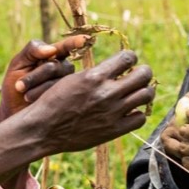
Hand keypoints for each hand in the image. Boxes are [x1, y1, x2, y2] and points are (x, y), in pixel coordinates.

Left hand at [0, 35, 89, 120]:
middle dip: (35, 76)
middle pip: (55, 66)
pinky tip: (33, 102)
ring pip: (57, 82)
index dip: (74, 43)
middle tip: (18, 86)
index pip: (65, 47)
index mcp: (53, 55)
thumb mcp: (18, 63)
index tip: (83, 40)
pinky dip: (43, 97)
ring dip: (38, 88)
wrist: (13, 111)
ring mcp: (67, 84)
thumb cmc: (14, 85)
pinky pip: (58, 95)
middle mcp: (64, 68)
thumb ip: (32, 50)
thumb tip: (51, 49)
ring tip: (25, 96)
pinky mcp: (66, 99)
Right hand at [22, 49, 154, 154]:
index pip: (128, 58)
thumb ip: (96, 74)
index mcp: (95, 76)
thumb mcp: (73, 79)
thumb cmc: (53, 101)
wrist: (42, 129)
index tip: (129, 62)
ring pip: (146, 95)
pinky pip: (140, 118)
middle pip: (143, 75)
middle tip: (138, 75)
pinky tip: (129, 111)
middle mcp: (106, 92)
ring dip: (144, 91)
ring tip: (136, 92)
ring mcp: (112, 112)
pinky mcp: (114, 130)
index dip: (131, 58)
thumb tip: (117, 67)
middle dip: (143, 72)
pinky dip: (137, 113)